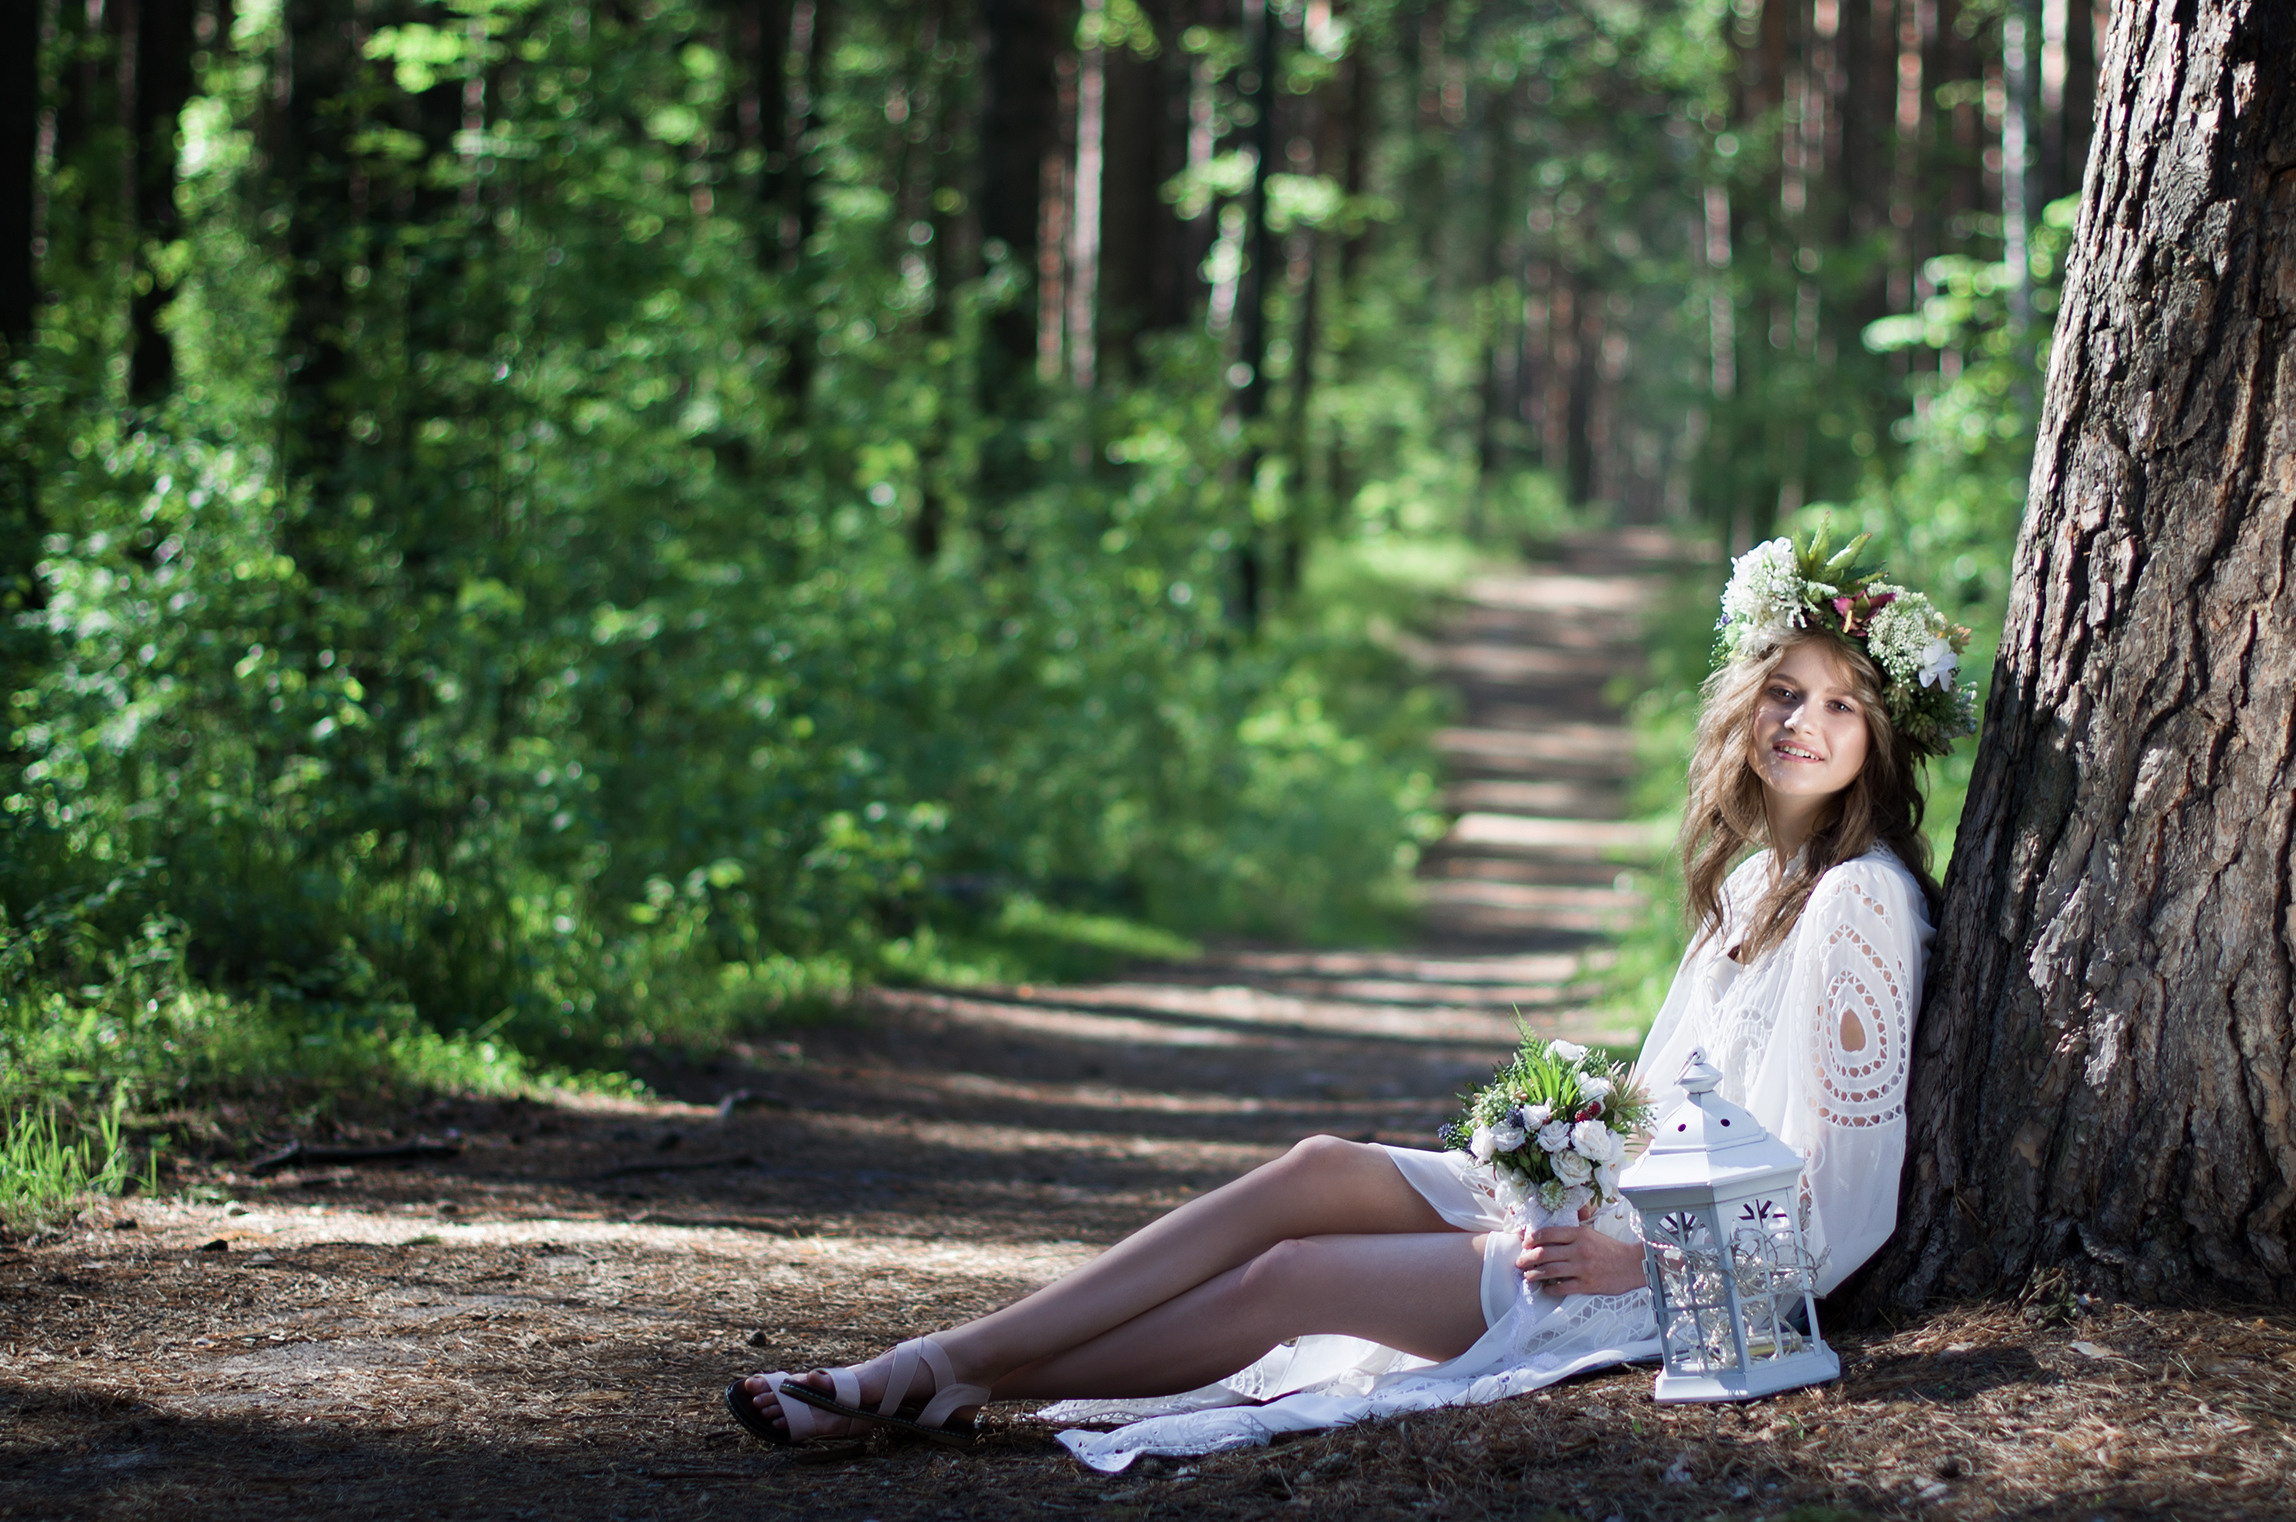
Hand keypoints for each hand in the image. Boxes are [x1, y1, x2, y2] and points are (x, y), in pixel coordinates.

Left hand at [1515, 1219, 1647, 1296]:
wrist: (1633, 1264)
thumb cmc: (1610, 1249)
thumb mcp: (1590, 1234)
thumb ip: (1570, 1236)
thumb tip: (1546, 1238)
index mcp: (1579, 1234)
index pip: (1548, 1233)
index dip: (1532, 1239)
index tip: (1525, 1244)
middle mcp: (1579, 1249)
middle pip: (1544, 1253)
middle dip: (1527, 1258)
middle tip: (1519, 1262)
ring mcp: (1583, 1268)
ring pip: (1549, 1271)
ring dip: (1534, 1275)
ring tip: (1528, 1276)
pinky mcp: (1587, 1284)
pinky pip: (1562, 1287)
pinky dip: (1550, 1288)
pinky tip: (1545, 1288)